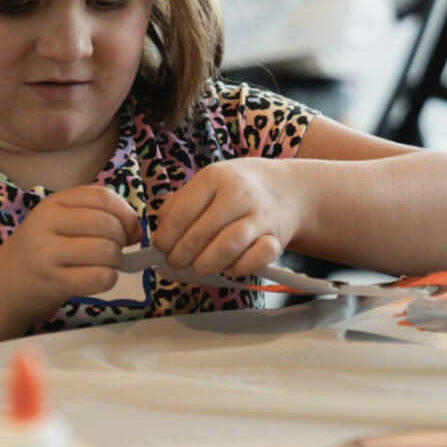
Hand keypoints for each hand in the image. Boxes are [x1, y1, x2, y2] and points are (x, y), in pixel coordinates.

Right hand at [0, 186, 141, 329]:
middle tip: (112, 251)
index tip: (128, 230)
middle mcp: (47, 224)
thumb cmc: (38, 253)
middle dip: (121, 241)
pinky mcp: (53, 283)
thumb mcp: (57, 223)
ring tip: (102, 266)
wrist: (1, 287)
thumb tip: (136, 229)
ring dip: (115, 262)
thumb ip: (94, 216)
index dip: (126, 214)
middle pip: (108, 225)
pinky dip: (108, 280)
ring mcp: (47, 254)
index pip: (102, 197)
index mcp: (52, 203)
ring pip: (106, 251)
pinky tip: (95, 280)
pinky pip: (100, 277)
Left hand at [153, 158, 295, 277]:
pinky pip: (257, 258)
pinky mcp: (277, 237)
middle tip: (176, 262)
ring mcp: (260, 215)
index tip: (161, 248)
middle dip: (181, 256)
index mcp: (213, 178)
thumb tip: (159, 234)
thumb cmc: (235, 190)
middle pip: (200, 234)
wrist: (286, 189)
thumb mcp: (205, 184)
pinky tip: (229, 267)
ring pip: (227, 246)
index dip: (166, 238)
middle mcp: (238, 194)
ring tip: (199, 267)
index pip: (180, 215)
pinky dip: (239, 268)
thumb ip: (178, 206)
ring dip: (206, 265)